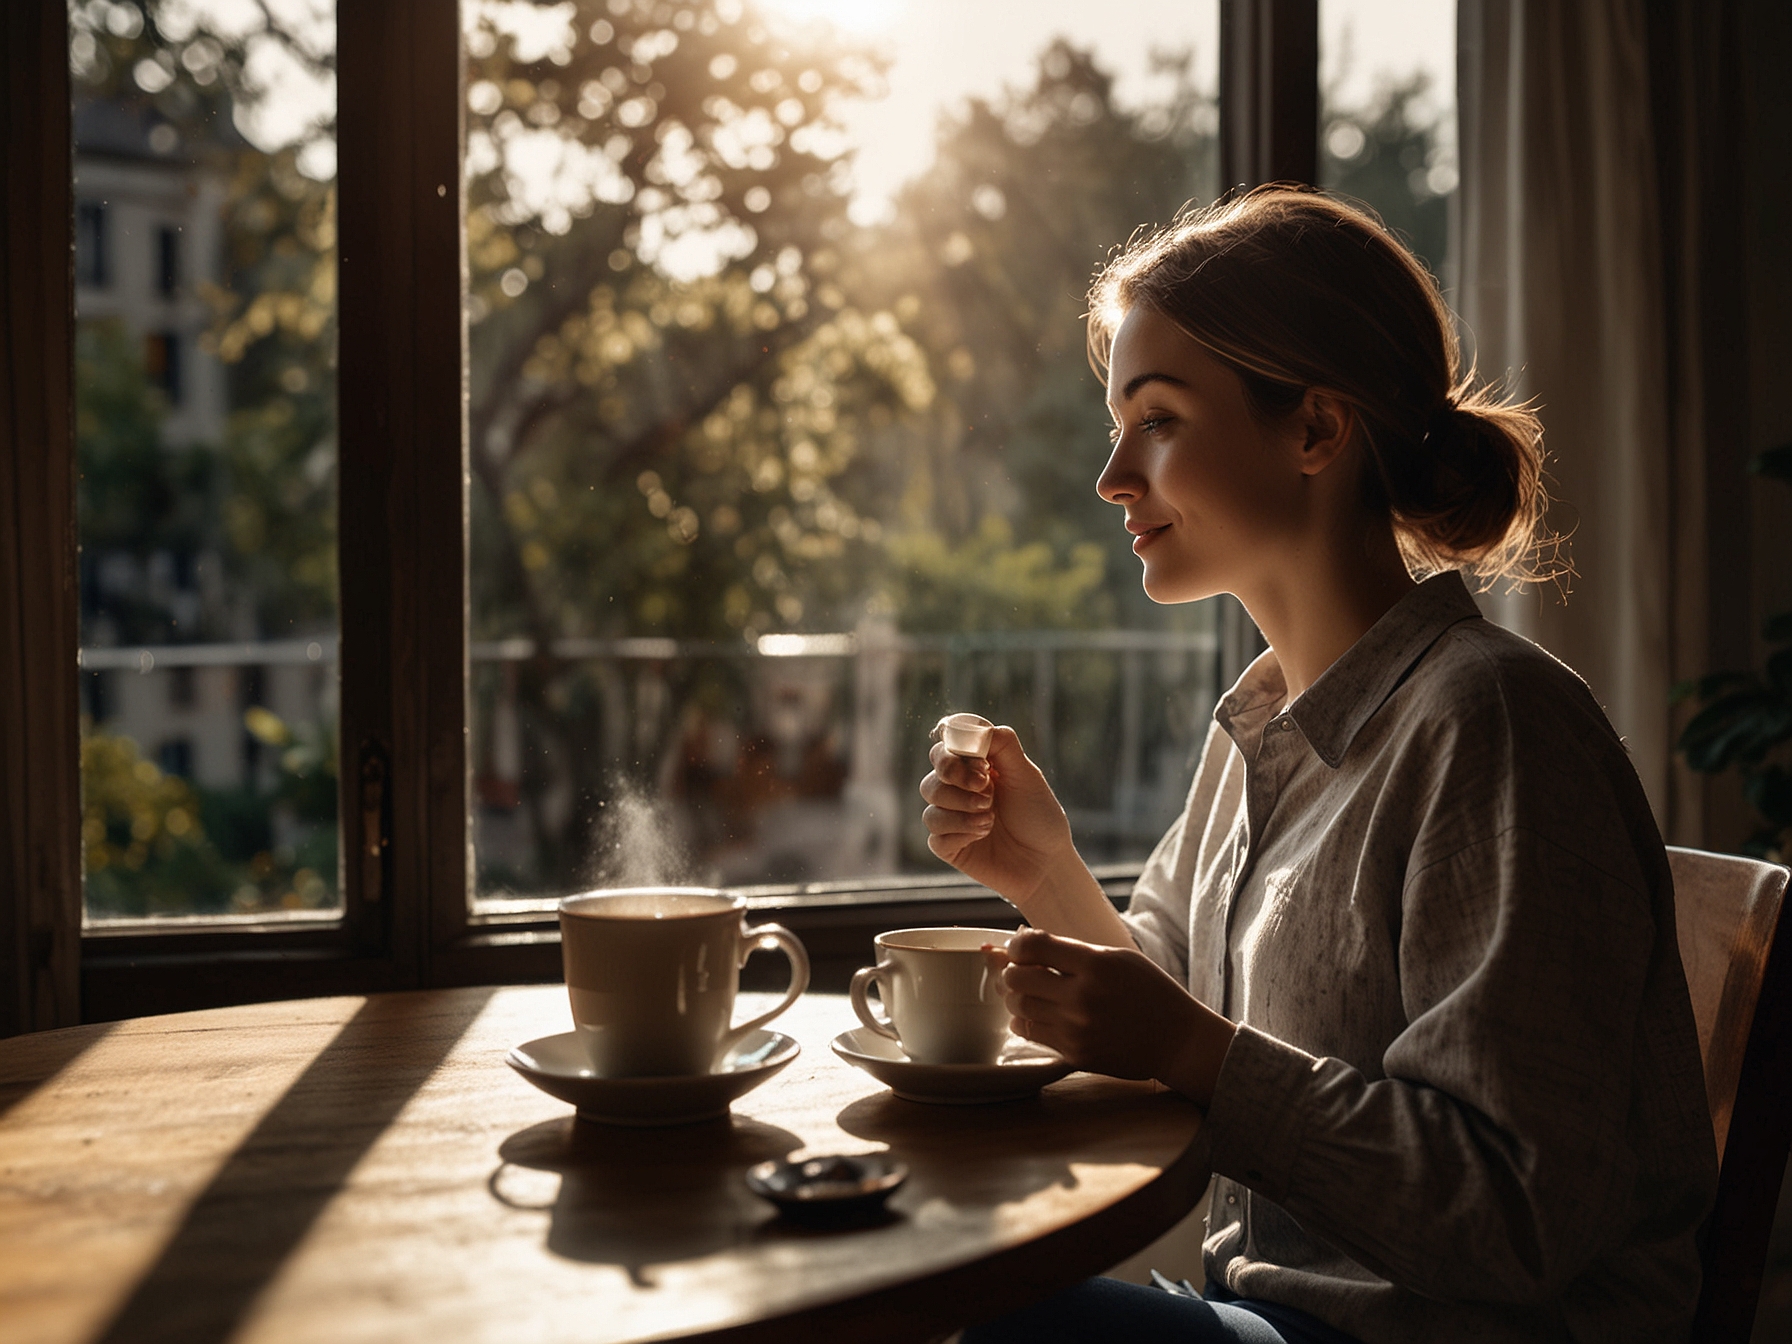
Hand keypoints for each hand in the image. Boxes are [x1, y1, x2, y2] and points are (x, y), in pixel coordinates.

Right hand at [918, 726, 1077, 907]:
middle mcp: (961, 787)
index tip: (983, 761)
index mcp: (978, 765)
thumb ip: (1003, 746)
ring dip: (962, 805)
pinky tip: (983, 835)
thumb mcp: (1027, 776)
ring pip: (931, 798)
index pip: (950, 742)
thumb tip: (974, 728)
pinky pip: (935, 833)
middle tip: (986, 787)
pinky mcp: (947, 844)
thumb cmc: (1039, 817)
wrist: (1045, 864)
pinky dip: (960, 831)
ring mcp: (951, 815)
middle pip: (936, 767)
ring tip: (991, 818)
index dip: (957, 747)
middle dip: (956, 774)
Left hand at [996, 928, 1236, 1106]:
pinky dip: (1024, 1021)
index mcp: (1096, 964)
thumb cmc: (1149, 992)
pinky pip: (1030, 1033)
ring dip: (1016, 996)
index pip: (1033, 946)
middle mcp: (1082, 996)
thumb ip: (1074, 951)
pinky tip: (1036, 1014)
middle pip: (1017, 978)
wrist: (1178, 1040)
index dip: (1017, 945)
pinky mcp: (1075, 1053)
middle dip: (1013, 971)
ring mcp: (1077, 1028)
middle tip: (1021, 971)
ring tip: (1029, 993)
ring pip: (1019, 1006)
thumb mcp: (1118, 958)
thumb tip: (1026, 944)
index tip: (1019, 948)